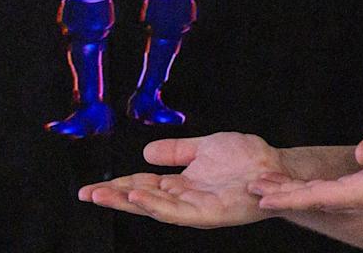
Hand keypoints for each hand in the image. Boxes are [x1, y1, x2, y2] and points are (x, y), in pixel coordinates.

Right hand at [79, 132, 288, 228]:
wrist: (275, 166)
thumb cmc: (245, 158)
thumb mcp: (203, 148)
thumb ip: (176, 151)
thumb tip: (146, 153)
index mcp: (179, 183)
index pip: (141, 185)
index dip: (116, 187)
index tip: (90, 188)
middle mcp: (184, 198)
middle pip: (142, 199)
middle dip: (114, 198)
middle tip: (87, 194)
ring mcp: (195, 208)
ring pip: (154, 208)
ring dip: (130, 202)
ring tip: (106, 195)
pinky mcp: (208, 214)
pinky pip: (178, 212)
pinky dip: (157, 205)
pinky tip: (140, 197)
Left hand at [249, 118, 362, 216]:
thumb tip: (361, 153)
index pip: (320, 196)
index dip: (289, 196)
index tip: (263, 195)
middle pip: (316, 201)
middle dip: (283, 195)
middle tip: (253, 187)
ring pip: (323, 201)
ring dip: (294, 195)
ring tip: (268, 188)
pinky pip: (334, 199)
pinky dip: (311, 194)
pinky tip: (301, 190)